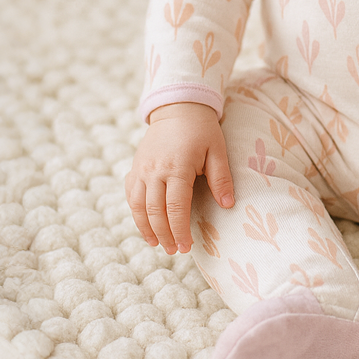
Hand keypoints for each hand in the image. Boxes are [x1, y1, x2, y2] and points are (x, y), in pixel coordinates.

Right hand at [125, 102, 234, 253]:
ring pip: (138, 207)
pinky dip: (136, 214)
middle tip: (176, 250)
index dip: (180, 230)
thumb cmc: (202, 129)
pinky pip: (130, 195)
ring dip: (147, 229)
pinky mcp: (135, 167)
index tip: (187, 247)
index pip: (176, 207)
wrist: (178, 107)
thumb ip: (221, 178)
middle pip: (155, 212)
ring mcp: (141, 169)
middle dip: (165, 235)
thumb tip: (228, 205)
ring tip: (159, 244)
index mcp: (177, 167)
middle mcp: (155, 170)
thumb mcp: (217, 150)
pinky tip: (145, 226)